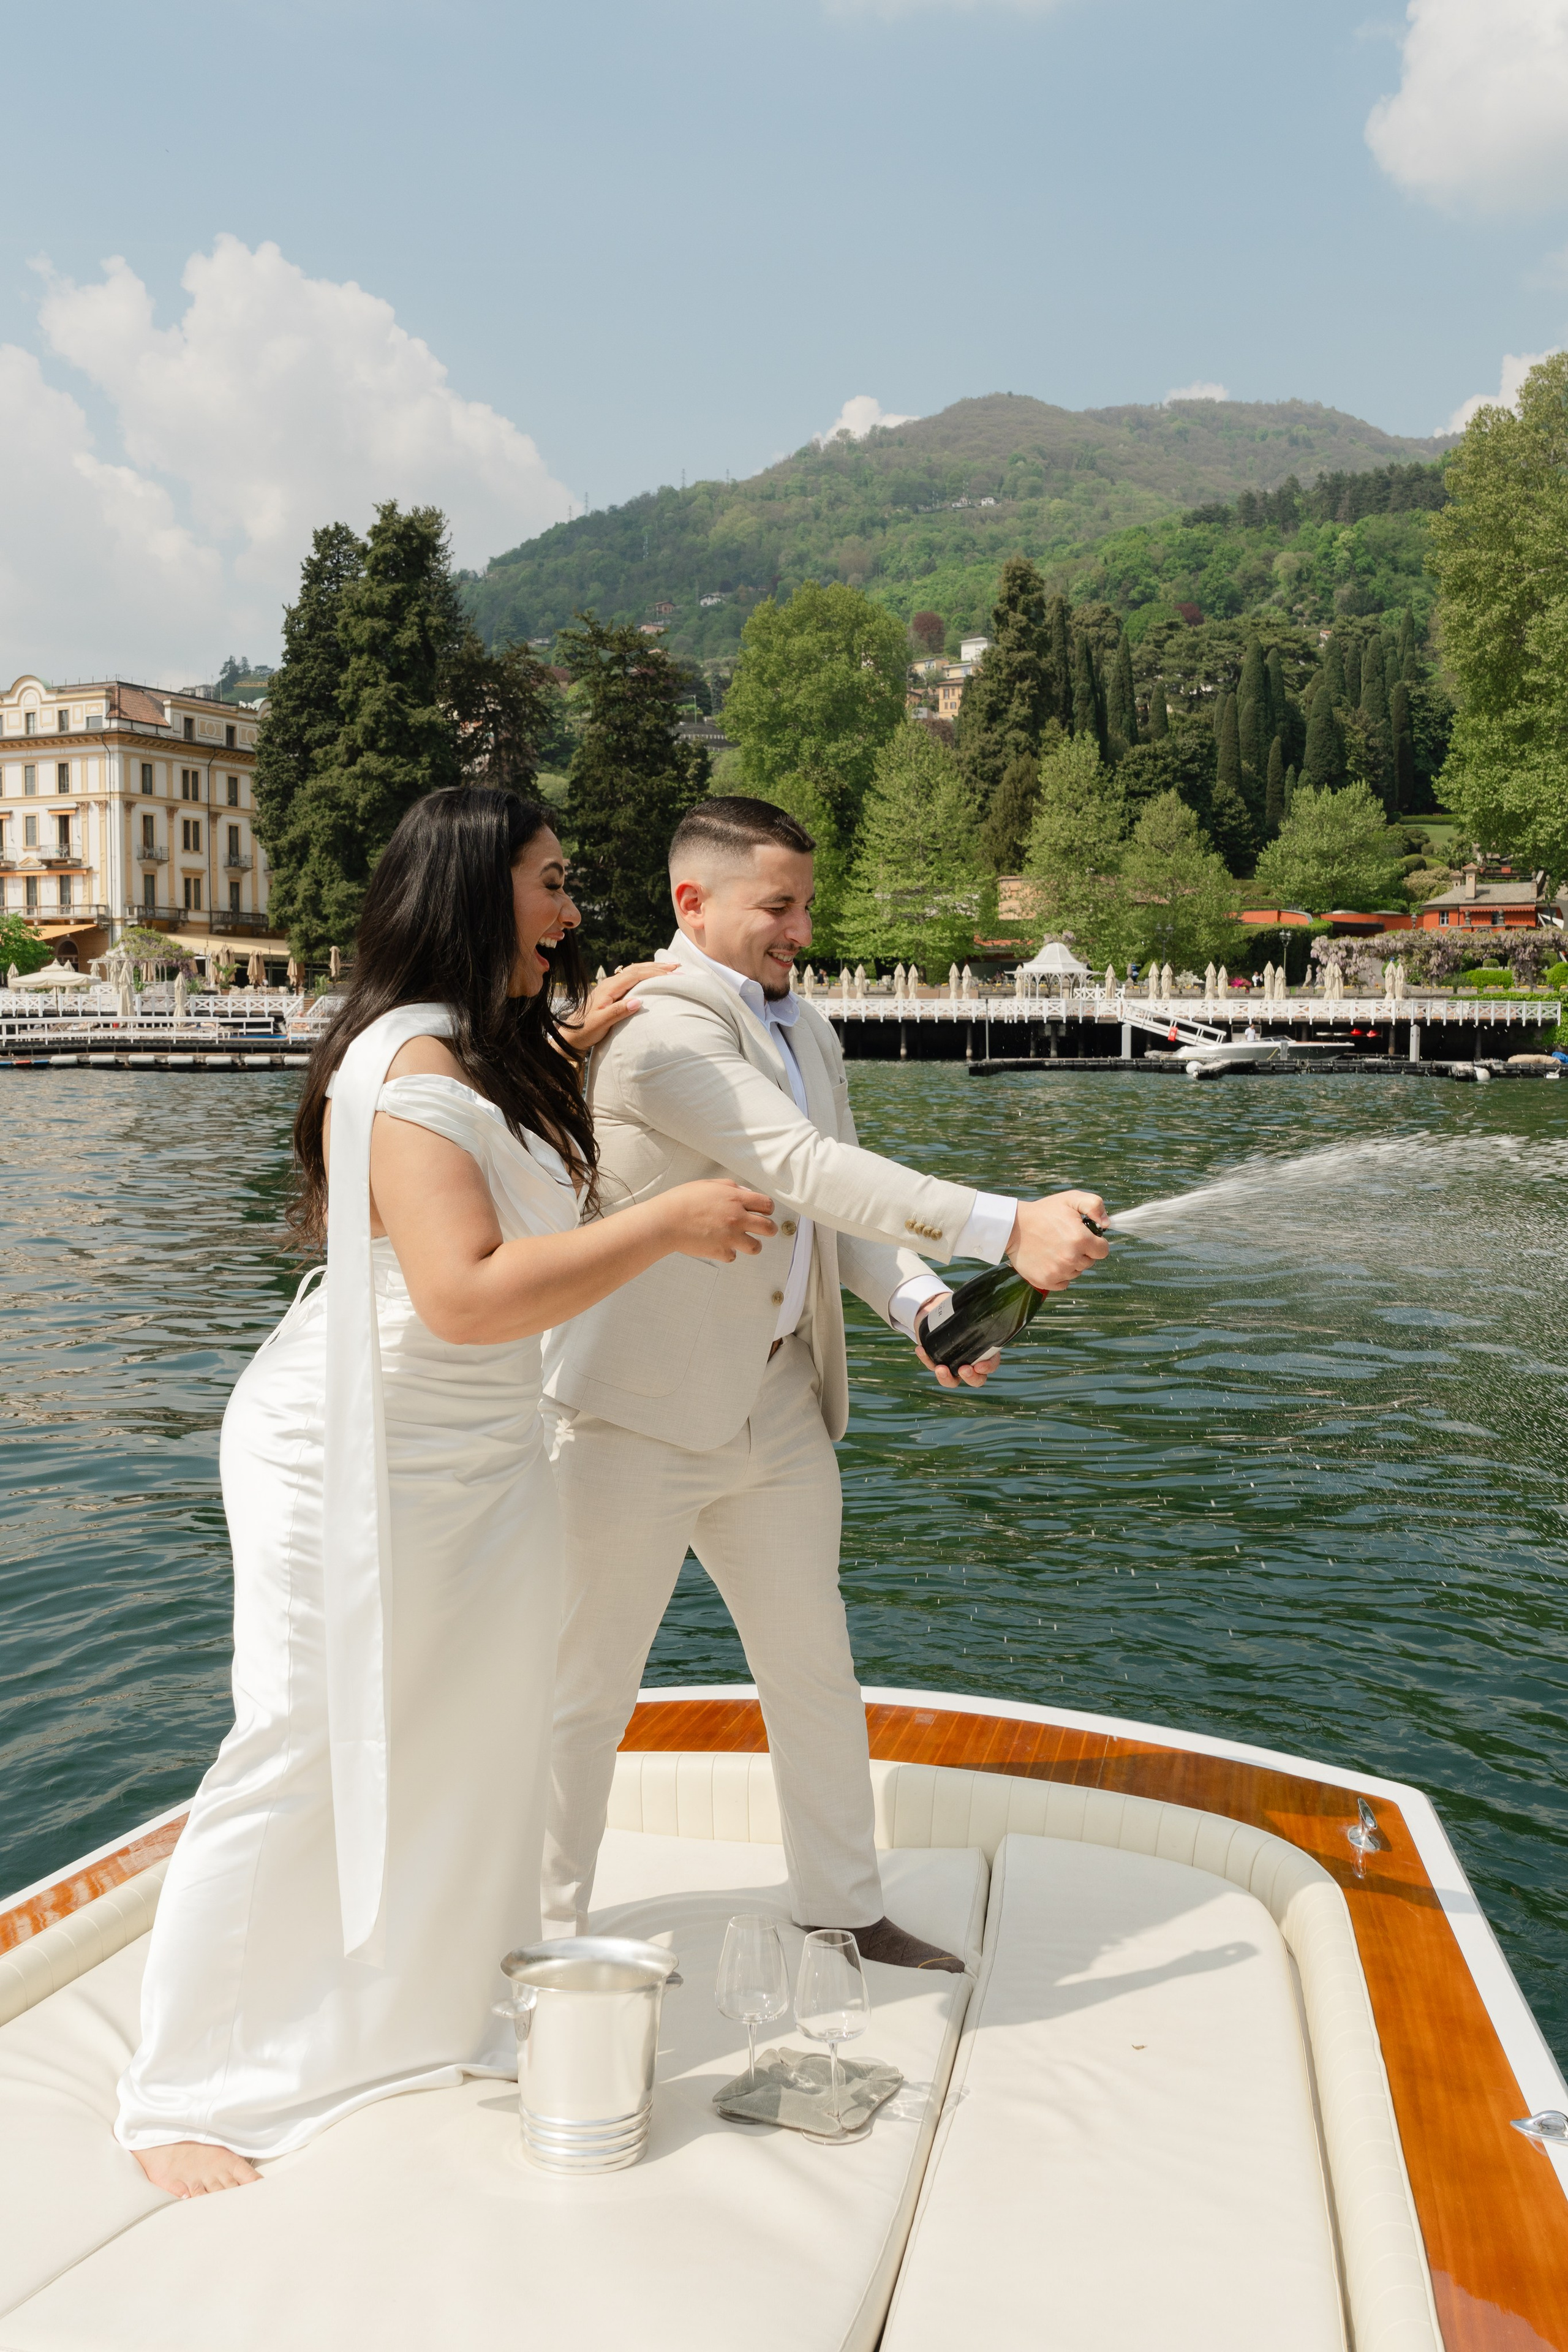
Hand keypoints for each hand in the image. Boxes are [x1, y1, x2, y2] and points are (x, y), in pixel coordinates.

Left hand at [557, 961, 670, 1055]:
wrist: (571, 1034)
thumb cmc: (585, 1030)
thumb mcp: (601, 1023)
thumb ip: (618, 1011)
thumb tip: (639, 1001)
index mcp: (609, 987)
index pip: (636, 975)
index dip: (655, 973)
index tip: (672, 975)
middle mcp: (611, 983)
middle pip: (637, 969)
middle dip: (658, 967)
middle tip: (677, 967)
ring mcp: (611, 986)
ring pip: (635, 971)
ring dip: (652, 968)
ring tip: (670, 967)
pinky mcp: (612, 991)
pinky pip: (632, 977)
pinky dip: (645, 973)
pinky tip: (652, 976)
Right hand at [660, 1179, 777, 1262]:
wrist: (665, 1221)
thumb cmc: (683, 1200)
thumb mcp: (709, 1184)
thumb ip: (732, 1187)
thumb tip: (748, 1192)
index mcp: (735, 1198)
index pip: (767, 1205)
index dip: (768, 1209)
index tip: (764, 1212)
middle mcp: (737, 1218)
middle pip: (768, 1228)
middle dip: (769, 1229)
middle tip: (764, 1230)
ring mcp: (730, 1236)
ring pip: (756, 1247)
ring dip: (752, 1244)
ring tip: (744, 1242)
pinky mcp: (720, 1251)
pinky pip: (733, 1256)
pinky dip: (727, 1252)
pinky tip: (719, 1245)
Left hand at [913, 1296, 1001, 1390]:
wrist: (938, 1309)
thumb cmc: (958, 1307)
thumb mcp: (969, 1306)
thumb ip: (977, 1303)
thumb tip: (987, 1290)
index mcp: (985, 1350)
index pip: (991, 1364)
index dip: (988, 1368)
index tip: (980, 1365)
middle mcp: (971, 1361)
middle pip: (976, 1379)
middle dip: (971, 1378)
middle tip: (964, 1370)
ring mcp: (953, 1364)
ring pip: (954, 1380)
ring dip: (947, 1378)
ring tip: (940, 1368)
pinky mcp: (936, 1361)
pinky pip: (931, 1365)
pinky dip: (926, 1359)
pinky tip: (920, 1349)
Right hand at [1005, 1189, 1108, 1292]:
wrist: (1013, 1226)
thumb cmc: (1043, 1212)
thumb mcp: (1071, 1199)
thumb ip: (1095, 1205)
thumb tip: (1107, 1224)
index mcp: (1080, 1239)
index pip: (1103, 1251)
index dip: (1096, 1243)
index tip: (1084, 1238)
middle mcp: (1071, 1258)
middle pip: (1089, 1262)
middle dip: (1082, 1252)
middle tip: (1065, 1240)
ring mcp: (1058, 1271)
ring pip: (1076, 1273)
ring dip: (1070, 1263)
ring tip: (1055, 1249)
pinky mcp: (1045, 1281)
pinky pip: (1063, 1283)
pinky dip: (1059, 1275)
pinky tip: (1050, 1261)